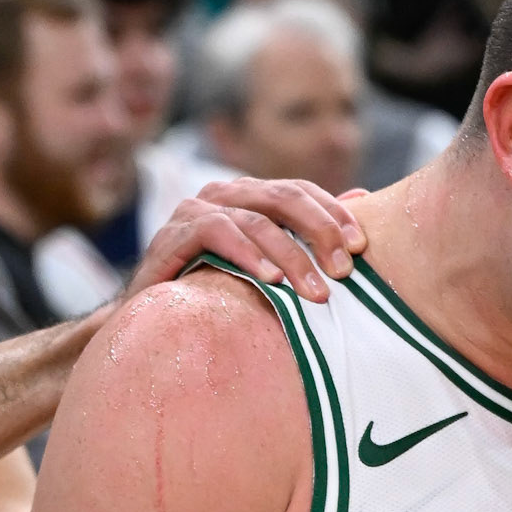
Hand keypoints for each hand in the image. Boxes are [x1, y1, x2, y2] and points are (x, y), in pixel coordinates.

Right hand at [128, 176, 366, 303]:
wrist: (149, 320)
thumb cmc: (213, 291)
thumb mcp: (267, 263)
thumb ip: (307, 230)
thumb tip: (362, 198)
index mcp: (248, 196)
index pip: (300, 191)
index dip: (333, 214)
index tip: (360, 247)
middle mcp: (223, 195)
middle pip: (282, 197)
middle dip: (319, 233)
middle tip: (344, 271)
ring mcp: (195, 211)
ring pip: (255, 220)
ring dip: (290, 256)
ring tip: (315, 290)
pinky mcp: (171, 235)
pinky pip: (216, 233)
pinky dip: (246, 254)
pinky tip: (269, 279)